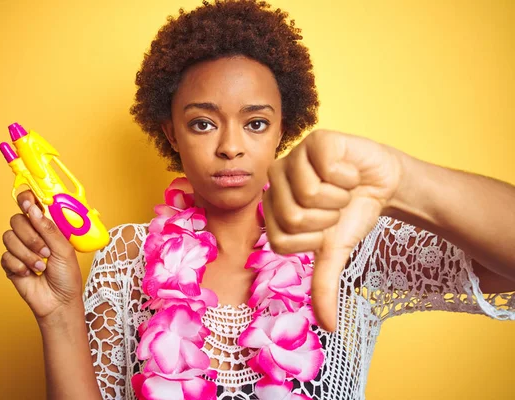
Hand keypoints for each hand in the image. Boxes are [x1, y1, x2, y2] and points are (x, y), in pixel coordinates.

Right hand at [0, 190, 83, 321]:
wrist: (59, 302)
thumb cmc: (67, 276)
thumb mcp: (65, 250)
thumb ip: (50, 229)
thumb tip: (34, 209)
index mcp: (47, 227)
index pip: (32, 204)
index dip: (27, 199)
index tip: (28, 203)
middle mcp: (32, 234)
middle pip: (17, 220)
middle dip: (30, 237)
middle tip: (45, 251)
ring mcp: (20, 248)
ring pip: (9, 237)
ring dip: (27, 254)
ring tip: (41, 266)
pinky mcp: (10, 263)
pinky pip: (5, 256)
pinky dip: (20, 265)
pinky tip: (30, 273)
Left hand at [263, 129, 403, 330]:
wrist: (382, 184)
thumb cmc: (351, 214)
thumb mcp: (334, 251)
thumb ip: (323, 285)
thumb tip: (327, 327)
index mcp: (271, 207)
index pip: (280, 241)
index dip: (313, 241)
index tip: (326, 227)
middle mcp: (275, 179)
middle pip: (292, 218)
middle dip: (328, 219)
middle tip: (336, 206)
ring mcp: (293, 156)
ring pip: (309, 194)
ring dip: (339, 198)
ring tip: (341, 188)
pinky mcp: (316, 139)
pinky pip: (327, 170)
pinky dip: (348, 177)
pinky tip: (347, 171)